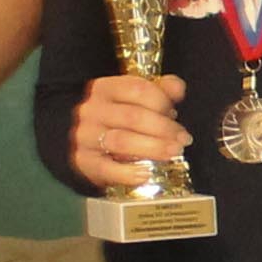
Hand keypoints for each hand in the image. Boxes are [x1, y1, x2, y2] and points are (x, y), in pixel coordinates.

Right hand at [73, 70, 187, 187]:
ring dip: (153, 148)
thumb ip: (159, 90)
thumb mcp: (133, 98)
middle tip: (183, 139)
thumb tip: (177, 88)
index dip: (161, 101)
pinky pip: (106, 168)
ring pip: (122, 141)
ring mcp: (86, 136)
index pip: (137, 89)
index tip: (174, 113)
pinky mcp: (83, 161)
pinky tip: (146, 173)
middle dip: (164, 128)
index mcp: (105, 88)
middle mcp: (92, 110)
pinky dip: (128, 173)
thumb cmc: (114, 117)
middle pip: (133, 117)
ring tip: (173, 153)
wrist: (78, 137)